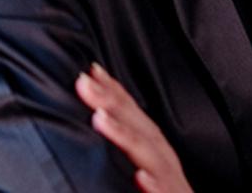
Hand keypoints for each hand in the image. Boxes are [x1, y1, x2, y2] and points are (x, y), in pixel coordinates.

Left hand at [75, 62, 192, 192]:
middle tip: (83, 82)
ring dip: (125, 135)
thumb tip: (99, 116)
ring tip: (100, 119)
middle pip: (137, 124)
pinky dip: (152, 185)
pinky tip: (139, 177)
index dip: (112, 89)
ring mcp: (169, 180)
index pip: (132, 112)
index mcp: (154, 146)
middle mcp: (162, 158)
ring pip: (149, 155)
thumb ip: (129, 140)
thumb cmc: (166, 191)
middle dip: (111, 102)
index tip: (89, 70)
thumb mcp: (147, 163)